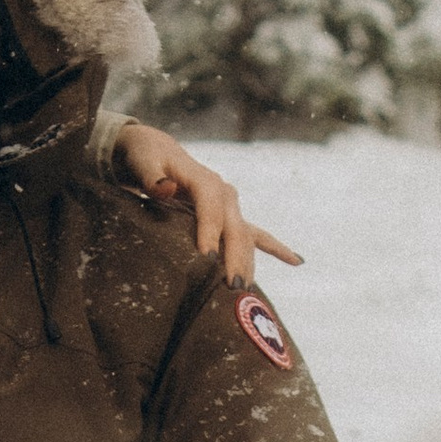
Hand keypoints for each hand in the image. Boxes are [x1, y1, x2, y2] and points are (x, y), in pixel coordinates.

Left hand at [113, 120, 301, 284]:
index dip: (210, 232)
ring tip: (245, 290)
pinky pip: (257, 236)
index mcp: (204, 180)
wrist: (157, 152)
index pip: (211, 208)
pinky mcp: (231, 218)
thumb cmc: (146, 157)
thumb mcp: (143, 161)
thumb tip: (166, 188)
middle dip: (235, 257)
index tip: (207, 258)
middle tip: (232, 285)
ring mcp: (231, 207)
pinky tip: (297, 261)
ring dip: (248, 263)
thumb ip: (151, 176)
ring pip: (246, 238)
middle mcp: (223, 194)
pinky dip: (276, 248)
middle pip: (234, 228)